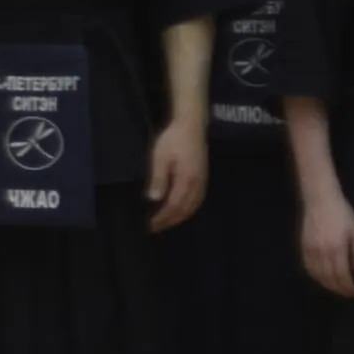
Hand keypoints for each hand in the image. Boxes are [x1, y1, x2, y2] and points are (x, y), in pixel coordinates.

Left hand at [143, 111, 208, 232]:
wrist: (191, 125)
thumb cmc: (172, 139)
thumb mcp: (159, 157)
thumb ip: (158, 179)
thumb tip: (154, 199)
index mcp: (186, 180)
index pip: (173, 206)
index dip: (162, 218)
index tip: (150, 225)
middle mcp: (197, 184)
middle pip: (185, 209)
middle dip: (170, 221)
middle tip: (155, 228)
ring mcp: (202, 181)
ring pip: (193, 206)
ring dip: (179, 217)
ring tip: (165, 222)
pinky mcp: (203, 177)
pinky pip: (197, 199)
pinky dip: (188, 209)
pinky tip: (180, 210)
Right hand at [298, 189, 353, 298]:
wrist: (320, 200)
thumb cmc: (343, 214)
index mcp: (338, 248)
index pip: (342, 275)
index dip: (348, 286)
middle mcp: (322, 252)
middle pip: (329, 277)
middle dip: (338, 288)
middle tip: (347, 294)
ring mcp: (310, 250)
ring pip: (317, 274)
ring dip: (327, 285)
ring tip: (336, 288)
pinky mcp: (303, 247)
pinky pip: (308, 267)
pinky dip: (315, 276)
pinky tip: (321, 278)